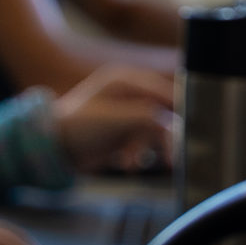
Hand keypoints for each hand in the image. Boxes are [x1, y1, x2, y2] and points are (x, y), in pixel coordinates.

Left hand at [53, 64, 176, 170]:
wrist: (56, 147)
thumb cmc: (79, 125)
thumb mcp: (114, 118)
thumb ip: (145, 116)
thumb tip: (171, 122)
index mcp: (126, 81)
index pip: (164, 91)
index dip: (179, 109)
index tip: (189, 129)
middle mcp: (131, 94)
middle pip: (164, 114)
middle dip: (164, 138)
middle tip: (172, 160)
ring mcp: (129, 114)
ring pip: (156, 133)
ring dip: (145, 149)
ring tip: (129, 163)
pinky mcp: (127, 133)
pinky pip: (145, 144)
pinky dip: (138, 154)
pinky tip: (125, 163)